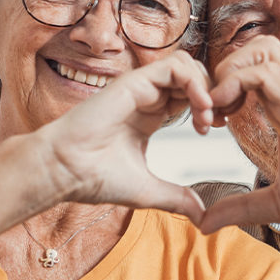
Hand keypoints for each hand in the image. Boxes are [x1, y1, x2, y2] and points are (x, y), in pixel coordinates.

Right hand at [37, 50, 212, 225]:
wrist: (64, 171)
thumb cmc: (94, 178)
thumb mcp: (148, 190)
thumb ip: (176, 197)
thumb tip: (201, 215)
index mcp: (151, 114)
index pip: (189, 94)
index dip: (208, 107)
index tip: (212, 129)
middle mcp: (148, 96)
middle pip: (192, 75)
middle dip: (212, 94)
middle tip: (216, 121)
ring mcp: (141, 86)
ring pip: (186, 64)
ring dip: (205, 87)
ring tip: (207, 116)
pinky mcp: (134, 81)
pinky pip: (175, 67)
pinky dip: (195, 83)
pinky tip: (200, 108)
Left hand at [201, 36, 279, 238]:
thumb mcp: (278, 202)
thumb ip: (242, 207)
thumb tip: (205, 223)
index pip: (249, 71)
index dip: (220, 88)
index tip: (209, 123)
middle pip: (254, 48)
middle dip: (222, 71)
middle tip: (211, 110)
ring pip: (261, 49)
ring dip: (230, 73)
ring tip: (219, 109)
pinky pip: (267, 73)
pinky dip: (238, 84)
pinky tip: (229, 116)